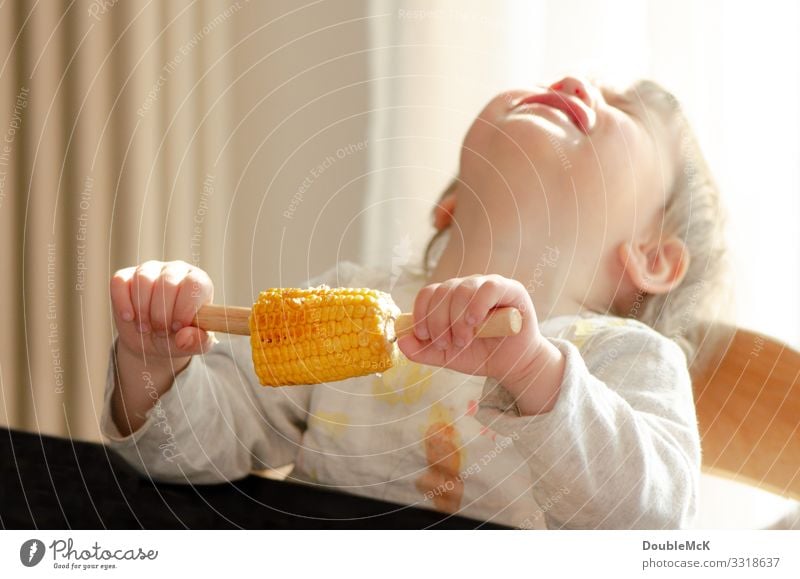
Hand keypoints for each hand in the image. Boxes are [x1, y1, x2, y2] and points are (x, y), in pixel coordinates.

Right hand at [110, 260, 214, 361]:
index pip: (194, 284)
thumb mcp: (195, 344)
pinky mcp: (126, 276)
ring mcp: (150, 270)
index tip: (177, 327)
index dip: (184, 307)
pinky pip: (120, 282)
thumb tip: (184, 337)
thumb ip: (197, 341)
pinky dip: (123, 303)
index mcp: (199, 282)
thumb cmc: (179, 336)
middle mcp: (176, 270)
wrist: (153, 340)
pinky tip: (129, 317)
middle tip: (161, 331)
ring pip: (143, 280)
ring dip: (143, 310)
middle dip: (162, 314)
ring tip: (146, 328)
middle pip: (168, 283)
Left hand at [397, 274, 564, 413]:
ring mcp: (488, 285)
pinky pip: (489, 287)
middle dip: (439, 321)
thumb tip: (401, 340)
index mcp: (450, 298)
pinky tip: (475, 322)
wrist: (513, 366)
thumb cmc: (481, 355)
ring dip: (457, 318)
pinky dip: (477, 305)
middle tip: (447, 344)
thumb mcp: (446, 357)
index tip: (423, 335)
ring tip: (463, 340)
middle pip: (443, 291)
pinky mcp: (510, 289)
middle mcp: (468, 287)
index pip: (429, 293)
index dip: (422, 312)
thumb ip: (423, 350)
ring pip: (463, 289)